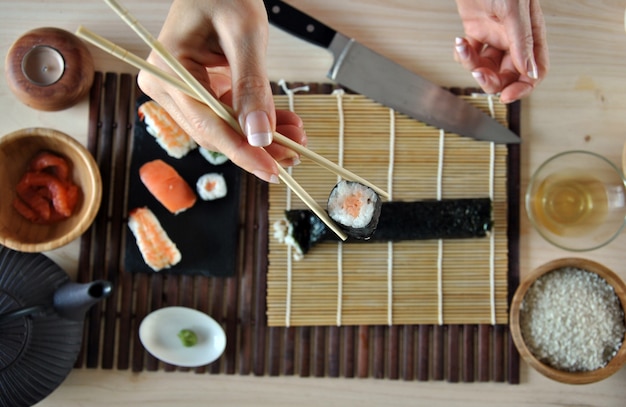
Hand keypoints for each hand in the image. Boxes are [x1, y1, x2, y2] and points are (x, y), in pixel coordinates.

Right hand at [137, 0, 305, 183]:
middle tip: (294, 155)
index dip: (241, 151)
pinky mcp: (197, 89)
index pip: (207, 125)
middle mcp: (166, 85)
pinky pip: (227, 115)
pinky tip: (283, 123)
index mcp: (167, 71)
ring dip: (260, 136)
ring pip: (223, 129)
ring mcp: (180, 90)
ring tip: (296, 137)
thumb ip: (252, 86)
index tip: (270, 170)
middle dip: (256, 146)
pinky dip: (255, 120)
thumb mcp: (244, 35)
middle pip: (214, 133)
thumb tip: (260, 135)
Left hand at [454, 0, 548, 102]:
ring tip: (463, 49)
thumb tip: (530, 72)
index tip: (507, 96)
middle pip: (508, 74)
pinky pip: (470, 55)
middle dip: (492, 79)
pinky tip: (459, 42)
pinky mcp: (475, 32)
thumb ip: (522, 42)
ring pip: (486, 67)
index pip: (535, 71)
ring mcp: (494, 36)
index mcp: (532, 35)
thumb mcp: (514, 11)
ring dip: (472, 65)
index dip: (523, 87)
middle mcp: (514, 39)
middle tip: (478, 73)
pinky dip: (462, 54)